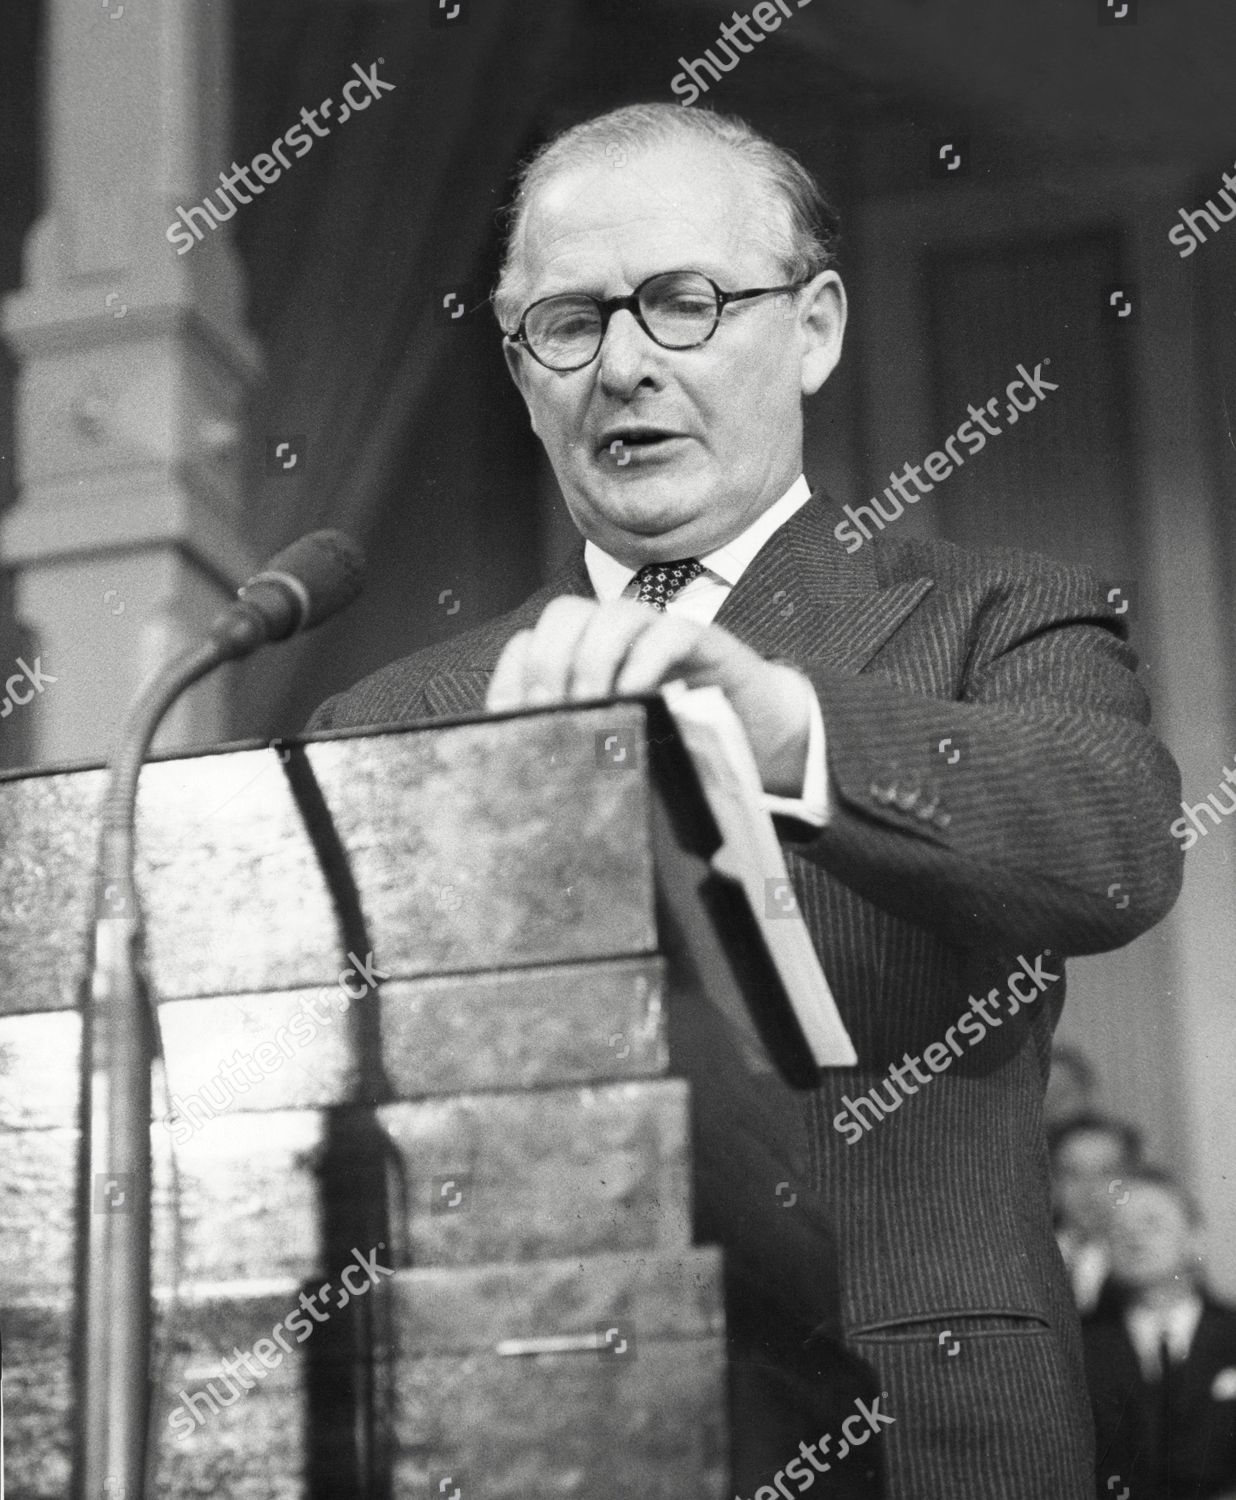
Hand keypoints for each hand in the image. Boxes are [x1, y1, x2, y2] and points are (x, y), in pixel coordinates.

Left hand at [485, 596, 811, 795]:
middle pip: (564, 616)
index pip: (531, 644)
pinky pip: (668, 632)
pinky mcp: (702, 642)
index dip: (514, 677)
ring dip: (593, 658)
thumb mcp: (618, 756)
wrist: (757, 735)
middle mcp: (617, 639)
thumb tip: (526, 792)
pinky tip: (638, 695)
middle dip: (549, 662)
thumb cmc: (678, 746)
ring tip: (594, 707)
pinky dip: (646, 659)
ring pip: (611, 613)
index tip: (511, 722)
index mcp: (584, 660)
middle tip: (555, 713)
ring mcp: (658, 635)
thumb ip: (580, 759)